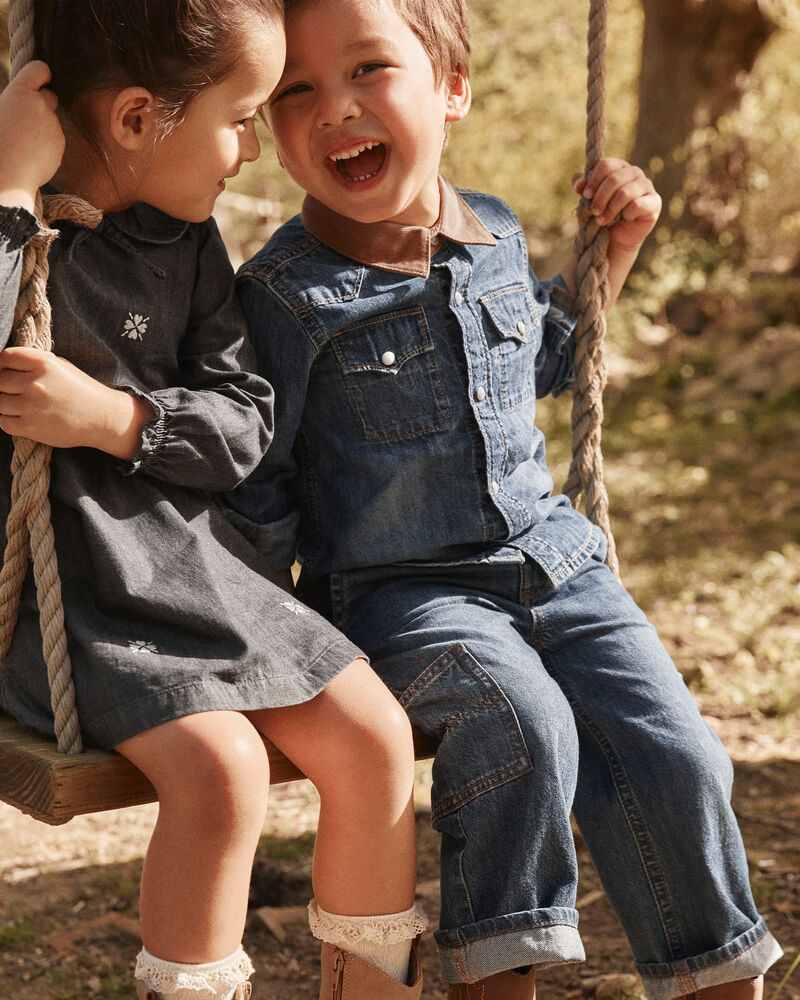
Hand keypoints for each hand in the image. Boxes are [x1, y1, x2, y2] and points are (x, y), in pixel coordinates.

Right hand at [0, 61, 65, 212]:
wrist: (6, 174)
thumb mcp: (1, 112)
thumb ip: (16, 103)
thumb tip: (24, 100)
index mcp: (20, 93)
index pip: (39, 69)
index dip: (41, 73)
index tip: (41, 78)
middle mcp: (40, 105)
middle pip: (50, 96)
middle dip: (42, 103)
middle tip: (26, 117)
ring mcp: (53, 126)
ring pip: (51, 121)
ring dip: (42, 127)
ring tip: (23, 142)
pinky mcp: (60, 145)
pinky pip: (54, 139)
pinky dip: (46, 144)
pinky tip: (31, 154)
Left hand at [0, 347, 152, 457]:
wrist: (102, 418)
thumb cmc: (81, 390)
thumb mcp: (60, 366)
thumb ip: (34, 363)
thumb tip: (5, 366)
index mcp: (43, 363)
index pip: (5, 357)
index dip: (2, 365)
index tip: (7, 372)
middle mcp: (35, 383)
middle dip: (4, 386)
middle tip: (16, 392)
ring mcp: (31, 406)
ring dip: (6, 404)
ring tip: (21, 405)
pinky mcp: (31, 427)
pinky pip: (4, 422)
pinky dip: (9, 420)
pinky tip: (23, 417)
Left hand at [573, 157, 660, 254]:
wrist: (616, 239)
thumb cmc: (602, 215)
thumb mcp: (589, 201)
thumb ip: (583, 188)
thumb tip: (579, 184)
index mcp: (619, 167)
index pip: (606, 165)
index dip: (594, 180)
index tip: (585, 195)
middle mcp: (635, 173)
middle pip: (614, 178)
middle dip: (600, 197)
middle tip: (593, 211)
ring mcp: (647, 186)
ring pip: (625, 193)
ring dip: (610, 209)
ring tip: (602, 220)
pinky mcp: (654, 202)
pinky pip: (637, 204)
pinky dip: (627, 214)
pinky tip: (624, 219)